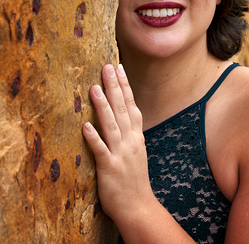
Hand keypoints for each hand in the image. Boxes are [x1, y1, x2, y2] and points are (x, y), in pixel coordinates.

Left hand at [82, 64, 153, 222]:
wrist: (139, 206)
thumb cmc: (135, 178)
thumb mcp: (137, 151)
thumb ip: (129, 132)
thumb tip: (120, 114)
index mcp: (137, 136)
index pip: (131, 105)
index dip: (125, 86)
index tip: (119, 69)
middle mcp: (131, 141)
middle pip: (122, 109)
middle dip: (114, 87)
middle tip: (107, 67)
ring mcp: (121, 154)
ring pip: (111, 125)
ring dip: (103, 106)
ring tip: (94, 88)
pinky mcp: (110, 168)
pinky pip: (101, 151)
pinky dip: (94, 138)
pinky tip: (85, 126)